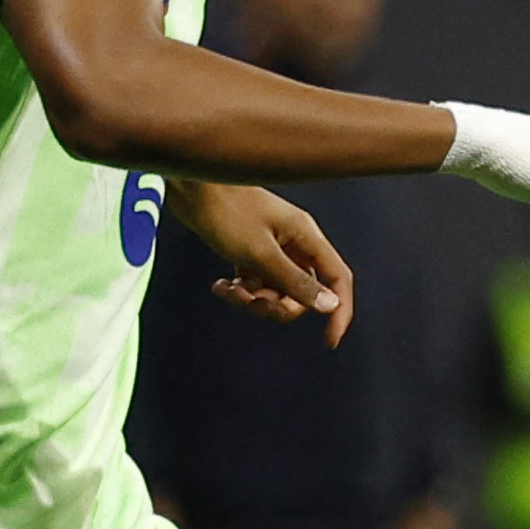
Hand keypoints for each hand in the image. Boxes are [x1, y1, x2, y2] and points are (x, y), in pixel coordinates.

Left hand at [170, 179, 352, 339]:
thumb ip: (294, 281)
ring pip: (276, 292)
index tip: (329, 341)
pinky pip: (255, 284)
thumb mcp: (260, 254)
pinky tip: (219, 285)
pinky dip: (240, 291)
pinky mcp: (249, 252)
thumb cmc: (226, 211)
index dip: (339, 310)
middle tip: (249, 300)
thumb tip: (330, 305)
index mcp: (306, 237)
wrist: (190, 187)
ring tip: (228, 290)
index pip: (337, 278)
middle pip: (302, 293)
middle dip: (276, 305)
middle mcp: (294, 243)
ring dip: (253, 300)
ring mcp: (272, 249)